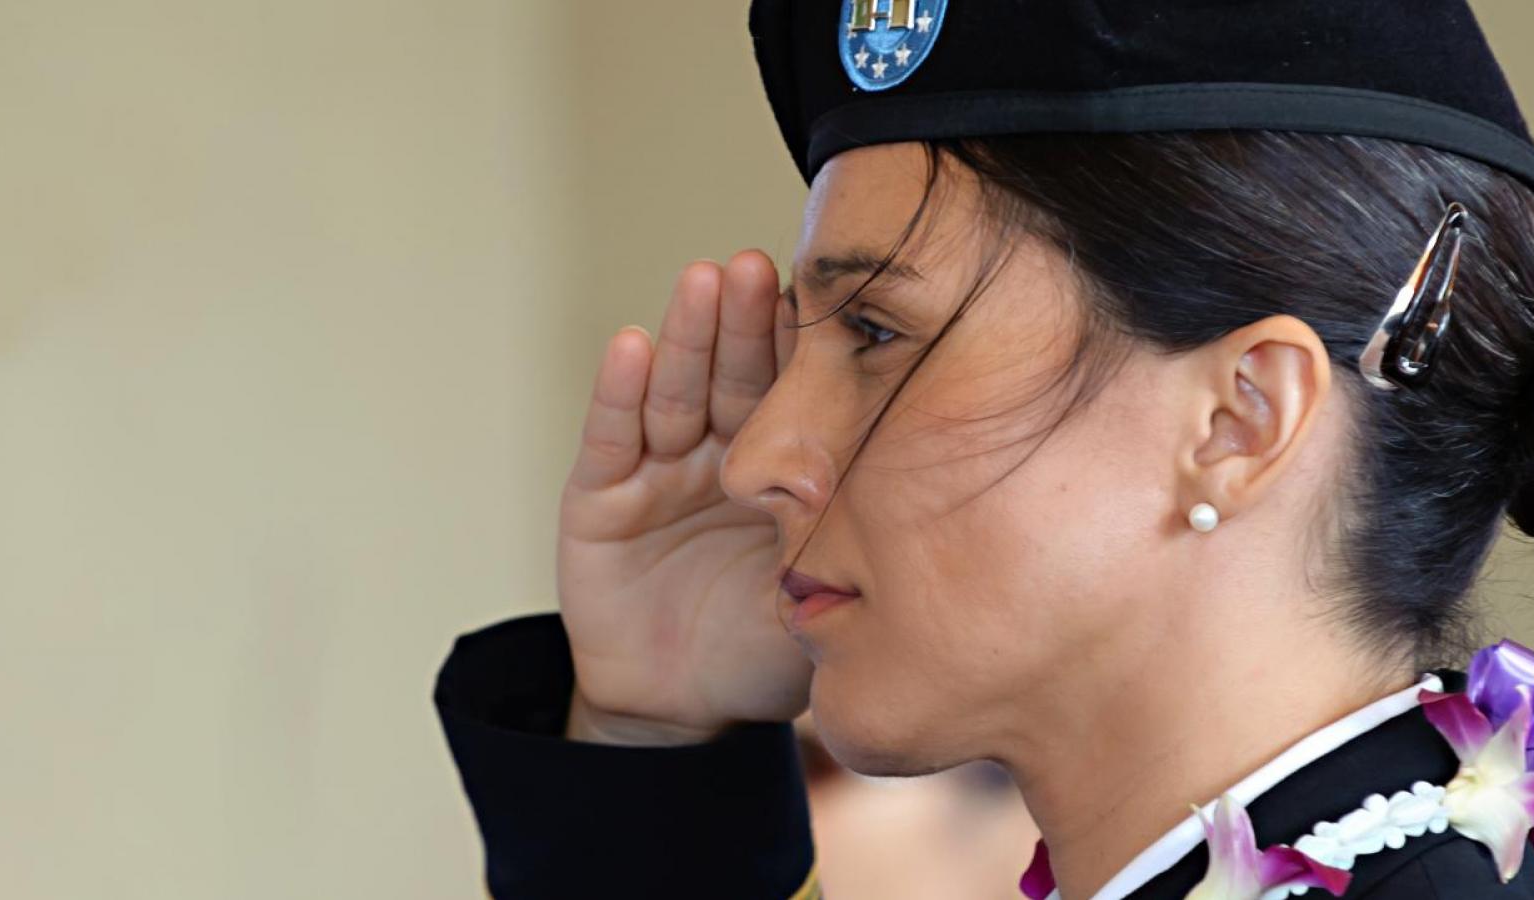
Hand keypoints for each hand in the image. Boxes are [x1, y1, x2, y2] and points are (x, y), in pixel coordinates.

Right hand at [556, 250, 812, 744]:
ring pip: (675, 391)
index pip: (793, 394)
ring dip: (688, 336)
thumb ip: (851, 539)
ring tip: (705, 282)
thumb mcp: (820, 594)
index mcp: (778, 469)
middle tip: (762, 267)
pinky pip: (610, 438)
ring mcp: (658, 470)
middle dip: (747, 320)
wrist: (683, 712)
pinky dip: (618, 392)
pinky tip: (631, 344)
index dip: (803, 347)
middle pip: (733, 374)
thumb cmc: (761, 652)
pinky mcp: (599, 497)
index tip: (830, 296)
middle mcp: (717, 453)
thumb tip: (934, 486)